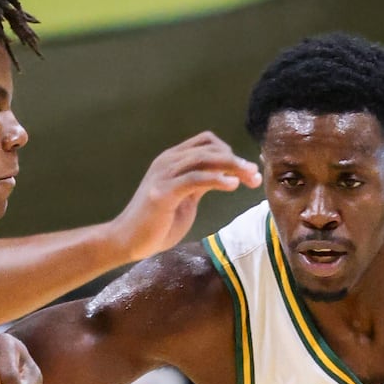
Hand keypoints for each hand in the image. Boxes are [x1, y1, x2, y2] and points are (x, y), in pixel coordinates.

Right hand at [109, 132, 260, 262]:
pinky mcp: (163, 192)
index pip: (205, 142)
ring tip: (250, 178)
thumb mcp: (184, 199)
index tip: (247, 170)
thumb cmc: (156, 224)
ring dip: (232, 167)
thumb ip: (199, 184)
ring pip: (204, 159)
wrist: (128, 241)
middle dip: (236, 160)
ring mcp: (164, 175)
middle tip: (255, 175)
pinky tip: (232, 185)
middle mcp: (167, 161)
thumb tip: (223, 175)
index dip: (229, 151)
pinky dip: (217, 179)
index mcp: (172, 160)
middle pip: (209, 148)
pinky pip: (195, 179)